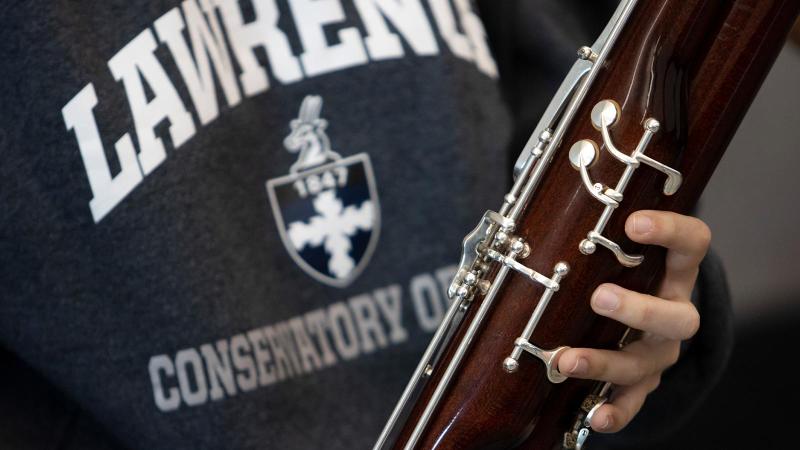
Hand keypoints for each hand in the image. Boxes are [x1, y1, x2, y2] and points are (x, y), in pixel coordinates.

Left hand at [557, 210, 710, 432]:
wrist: (626, 320)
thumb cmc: (610, 272)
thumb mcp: (606, 250)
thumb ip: (582, 230)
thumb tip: (521, 201)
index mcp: (672, 271)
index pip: (693, 244)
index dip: (671, 231)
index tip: (633, 221)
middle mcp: (674, 311)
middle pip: (678, 315)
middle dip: (640, 308)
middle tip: (600, 297)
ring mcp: (659, 351)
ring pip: (647, 361)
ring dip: (607, 362)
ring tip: (567, 359)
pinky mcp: (641, 384)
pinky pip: (633, 404)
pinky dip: (615, 412)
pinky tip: (594, 416)